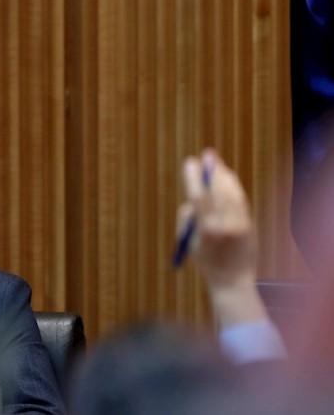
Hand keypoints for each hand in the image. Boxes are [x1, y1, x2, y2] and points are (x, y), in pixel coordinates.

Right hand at [179, 149, 264, 325]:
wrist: (232, 281)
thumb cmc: (205, 261)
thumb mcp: (188, 241)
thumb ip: (187, 216)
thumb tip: (194, 193)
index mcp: (206, 230)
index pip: (199, 196)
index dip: (194, 177)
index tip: (189, 162)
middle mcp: (225, 225)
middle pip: (219, 190)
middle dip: (213, 170)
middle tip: (207, 155)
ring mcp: (240, 225)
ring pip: (233, 192)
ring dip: (225, 176)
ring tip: (217, 164)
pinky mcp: (250, 225)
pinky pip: (241, 200)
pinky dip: (234, 187)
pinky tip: (228, 179)